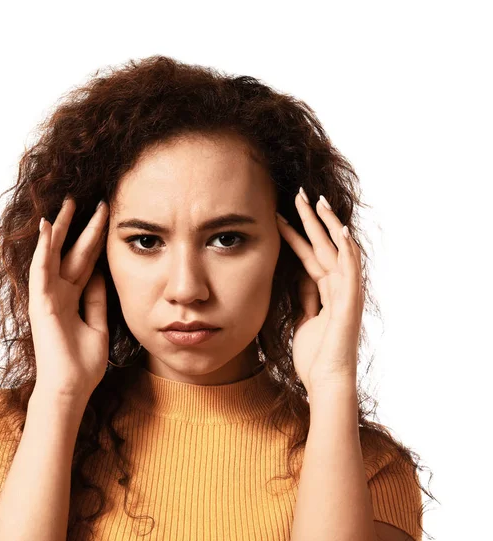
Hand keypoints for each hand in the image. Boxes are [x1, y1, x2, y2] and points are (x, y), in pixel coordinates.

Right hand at [28, 195, 109, 402]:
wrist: (71, 387)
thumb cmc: (84, 362)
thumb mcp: (97, 323)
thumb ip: (96, 298)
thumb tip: (102, 274)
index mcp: (73, 298)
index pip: (85, 262)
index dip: (96, 241)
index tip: (108, 219)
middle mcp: (59, 293)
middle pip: (72, 253)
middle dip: (84, 228)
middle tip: (95, 202)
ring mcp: (48, 296)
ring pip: (54, 254)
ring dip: (61, 229)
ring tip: (69, 204)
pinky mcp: (41, 302)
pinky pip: (42, 270)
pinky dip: (44, 248)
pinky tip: (48, 227)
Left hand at [276, 188, 363, 396]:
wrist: (325, 381)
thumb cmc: (314, 357)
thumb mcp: (303, 321)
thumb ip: (305, 299)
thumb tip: (300, 280)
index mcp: (325, 293)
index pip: (309, 256)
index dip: (296, 235)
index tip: (280, 216)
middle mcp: (338, 288)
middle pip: (323, 246)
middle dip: (311, 220)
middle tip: (300, 194)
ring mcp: (346, 294)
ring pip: (338, 251)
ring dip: (329, 225)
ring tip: (317, 201)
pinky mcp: (350, 303)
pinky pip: (350, 271)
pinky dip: (347, 250)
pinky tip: (341, 231)